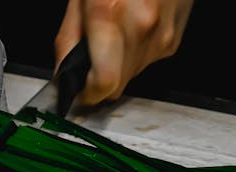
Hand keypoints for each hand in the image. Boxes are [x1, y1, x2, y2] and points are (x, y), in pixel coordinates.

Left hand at [54, 0, 192, 104]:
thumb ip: (69, 37)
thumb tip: (62, 72)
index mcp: (110, 14)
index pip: (103, 82)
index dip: (88, 93)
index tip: (79, 91)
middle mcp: (141, 28)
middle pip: (116, 85)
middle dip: (99, 78)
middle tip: (91, 58)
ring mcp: (161, 36)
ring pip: (131, 75)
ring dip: (117, 64)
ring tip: (114, 32)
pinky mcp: (173, 39)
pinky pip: (146, 61)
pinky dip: (134, 53)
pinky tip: (132, 27)